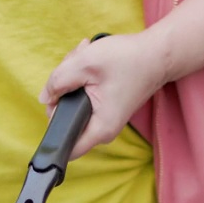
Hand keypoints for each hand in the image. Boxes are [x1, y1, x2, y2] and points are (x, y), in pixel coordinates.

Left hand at [37, 32, 167, 159]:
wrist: (158, 55)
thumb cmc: (129, 59)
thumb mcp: (85, 63)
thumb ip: (58, 81)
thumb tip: (45, 98)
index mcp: (100, 128)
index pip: (66, 148)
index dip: (52, 131)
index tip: (52, 104)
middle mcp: (103, 129)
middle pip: (65, 117)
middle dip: (62, 89)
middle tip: (73, 65)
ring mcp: (105, 118)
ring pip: (73, 103)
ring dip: (72, 77)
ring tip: (84, 55)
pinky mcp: (106, 107)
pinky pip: (84, 96)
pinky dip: (83, 77)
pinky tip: (90, 60)